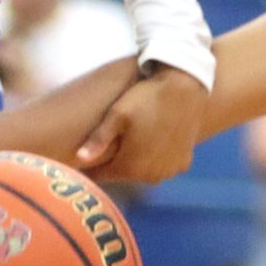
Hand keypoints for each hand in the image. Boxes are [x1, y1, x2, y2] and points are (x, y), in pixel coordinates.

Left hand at [76, 65, 207, 182]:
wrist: (186, 89)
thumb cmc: (147, 99)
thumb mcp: (118, 115)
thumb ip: (98, 140)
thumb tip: (78, 159)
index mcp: (129, 167)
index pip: (99, 175)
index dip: (91, 165)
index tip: (85, 155)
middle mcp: (150, 176)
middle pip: (122, 174)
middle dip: (115, 162)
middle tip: (113, 141)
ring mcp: (169, 171)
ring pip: (143, 172)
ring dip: (137, 161)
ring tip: (135, 138)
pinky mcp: (183, 164)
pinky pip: (162, 167)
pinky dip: (157, 159)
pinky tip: (154, 140)